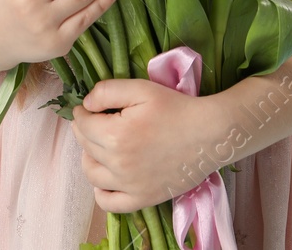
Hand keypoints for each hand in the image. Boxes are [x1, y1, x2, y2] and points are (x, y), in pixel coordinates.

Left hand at [69, 77, 222, 214]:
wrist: (209, 134)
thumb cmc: (176, 108)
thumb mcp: (140, 89)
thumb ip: (106, 92)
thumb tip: (85, 105)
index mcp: (115, 135)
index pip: (82, 124)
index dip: (82, 112)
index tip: (90, 108)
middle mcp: (119, 164)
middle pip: (85, 146)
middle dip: (86, 130)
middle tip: (99, 121)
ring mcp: (130, 185)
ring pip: (91, 174)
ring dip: (89, 158)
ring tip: (102, 146)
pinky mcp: (143, 198)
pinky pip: (109, 203)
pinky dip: (101, 193)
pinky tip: (107, 177)